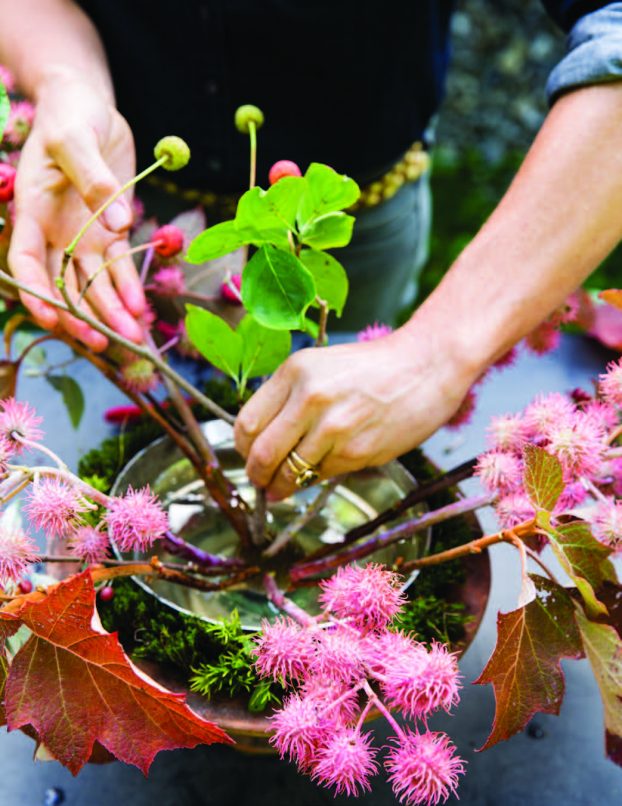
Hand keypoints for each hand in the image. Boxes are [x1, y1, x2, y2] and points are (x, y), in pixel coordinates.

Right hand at [8, 69, 145, 350]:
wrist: (88, 106)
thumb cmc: (71, 116)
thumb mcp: (76, 139)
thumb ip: (93, 179)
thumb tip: (118, 223)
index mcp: (33, 212)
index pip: (28, 263)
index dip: (37, 294)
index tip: (52, 320)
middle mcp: (55, 233)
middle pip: (64, 284)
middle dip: (82, 316)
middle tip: (104, 343)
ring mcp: (82, 236)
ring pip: (93, 284)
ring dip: (110, 312)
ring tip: (131, 337)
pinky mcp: (109, 232)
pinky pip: (118, 267)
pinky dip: (128, 288)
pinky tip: (141, 308)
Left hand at [234, 329, 472, 499]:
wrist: (427, 366)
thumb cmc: (373, 368)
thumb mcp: (321, 369)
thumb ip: (290, 401)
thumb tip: (261, 446)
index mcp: (295, 372)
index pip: (247, 423)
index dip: (243, 448)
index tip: (249, 457)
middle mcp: (310, 398)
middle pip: (261, 453)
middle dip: (257, 475)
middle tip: (261, 482)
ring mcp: (334, 427)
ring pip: (290, 472)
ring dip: (282, 487)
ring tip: (284, 488)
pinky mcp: (357, 451)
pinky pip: (322, 475)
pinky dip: (315, 479)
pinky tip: (321, 471)